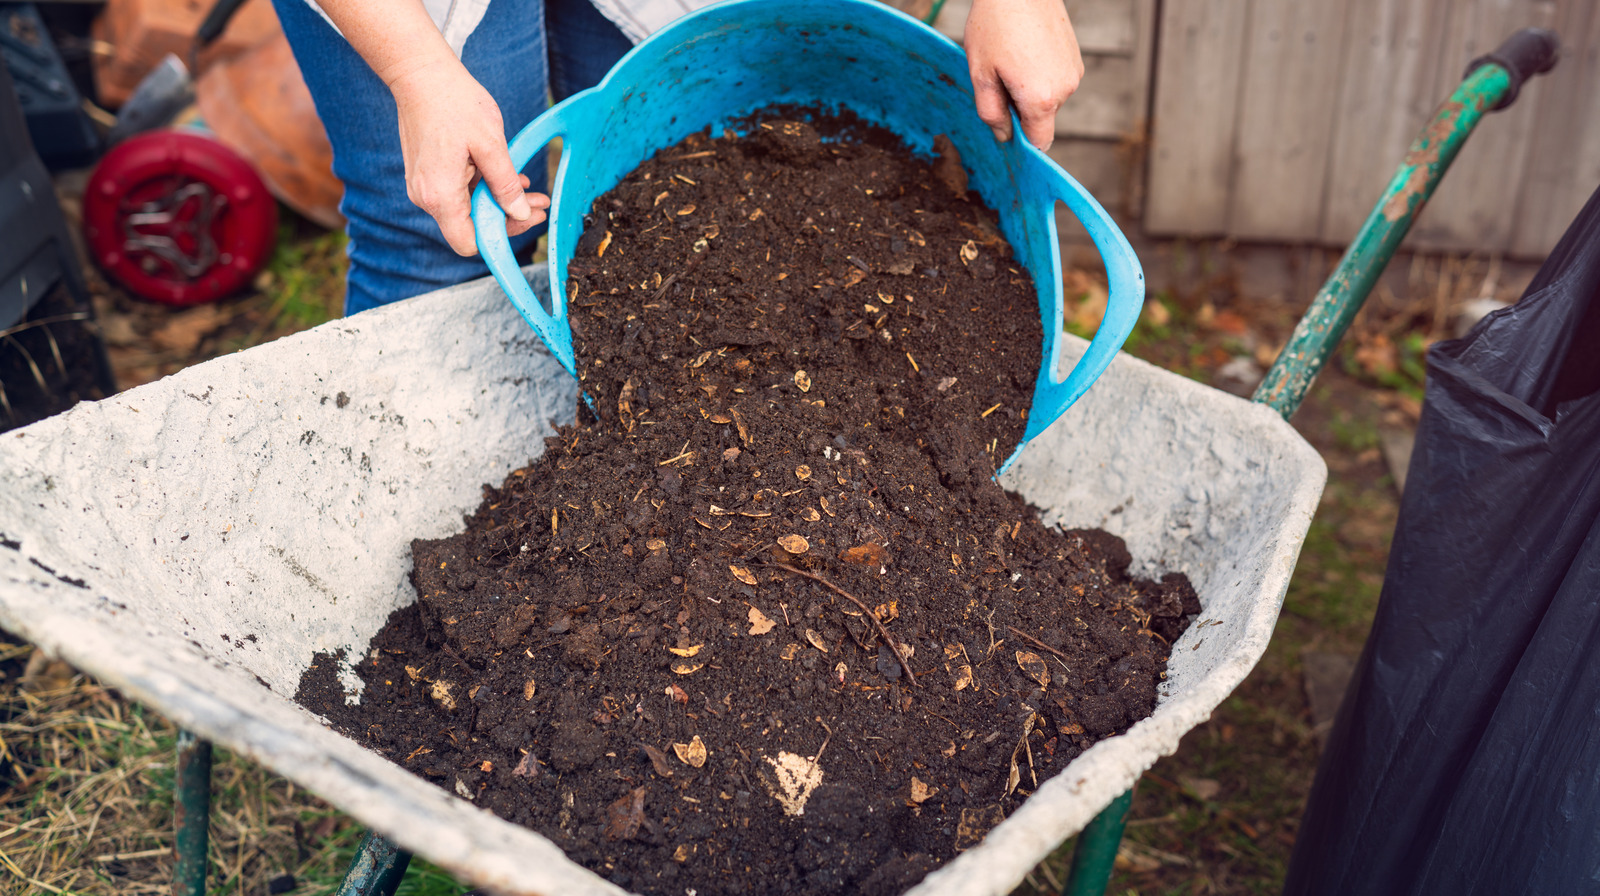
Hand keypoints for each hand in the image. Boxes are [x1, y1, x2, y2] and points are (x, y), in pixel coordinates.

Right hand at [388, 59, 549, 255]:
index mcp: (440, 195)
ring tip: (530, 187)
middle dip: (507, 217)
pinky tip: (507, 175)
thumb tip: (519, 213)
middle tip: (539, 204)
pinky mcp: (426, 174)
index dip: (501, 237)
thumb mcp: (491, 145)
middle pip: (470, 227)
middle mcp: (426, 197)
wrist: (420, 73)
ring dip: (498, 200)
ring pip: (466, 208)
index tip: (528, 220)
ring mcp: (423, 186)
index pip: (470, 242)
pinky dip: (483, 187)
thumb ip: (506, 184)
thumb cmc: (454, 103)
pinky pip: (457, 191)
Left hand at [963, 0, 1083, 150]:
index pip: (1039, 143)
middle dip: (1019, 109)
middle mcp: (1065, 89)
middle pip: (1041, 120)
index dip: (1021, 142)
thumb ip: (991, 112)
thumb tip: (1004, 136)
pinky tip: (1024, 51)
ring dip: (1028, 90)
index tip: (1005, 129)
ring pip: (1047, 99)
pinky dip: (1039, 75)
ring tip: (1011, 59)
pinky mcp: (1075, 58)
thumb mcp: (981, 73)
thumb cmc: (994, 25)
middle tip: (999, 78)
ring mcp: (1073, 72)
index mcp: (1041, 99)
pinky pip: (1055, 81)